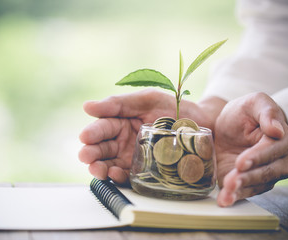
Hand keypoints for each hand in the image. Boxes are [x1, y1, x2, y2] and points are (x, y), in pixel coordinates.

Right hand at [79, 89, 208, 183]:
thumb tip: (86, 106)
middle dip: (91, 153)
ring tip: (97, 169)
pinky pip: (128, 176)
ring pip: (110, 164)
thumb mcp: (147, 100)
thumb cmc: (174, 108)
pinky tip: (115, 174)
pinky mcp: (144, 171)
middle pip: (102, 149)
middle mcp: (123, 141)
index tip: (85, 136)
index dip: (92, 133)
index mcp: (121, 122)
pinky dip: (119, 177)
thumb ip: (118, 103)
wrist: (203, 123)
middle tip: (86, 156)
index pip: (102, 128)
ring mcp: (133, 157)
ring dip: (101, 168)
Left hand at [214, 92, 287, 206]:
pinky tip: (225, 200)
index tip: (241, 162)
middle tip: (231, 180)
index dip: (257, 157)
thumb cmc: (246, 113)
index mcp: (282, 138)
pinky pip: (246, 192)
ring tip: (226, 193)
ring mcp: (266, 173)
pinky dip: (235, 197)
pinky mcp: (251, 182)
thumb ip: (266, 112)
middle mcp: (278, 159)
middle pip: (267, 172)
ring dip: (241, 190)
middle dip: (248, 177)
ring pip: (257, 185)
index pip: (272, 150)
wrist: (232, 127)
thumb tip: (278, 130)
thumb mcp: (253, 102)